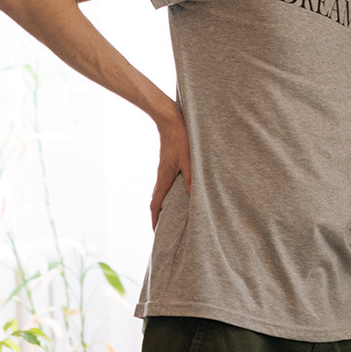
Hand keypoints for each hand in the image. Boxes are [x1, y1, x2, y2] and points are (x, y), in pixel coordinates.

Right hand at [150, 101, 189, 229]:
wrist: (170, 119)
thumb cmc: (181, 138)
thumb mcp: (191, 160)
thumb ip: (193, 179)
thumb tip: (195, 199)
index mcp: (164, 179)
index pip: (156, 205)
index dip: (155, 220)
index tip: (156, 233)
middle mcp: (161, 177)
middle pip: (157, 202)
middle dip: (159, 216)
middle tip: (165, 229)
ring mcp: (164, 170)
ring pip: (162, 192)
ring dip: (165, 205)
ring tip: (173, 216)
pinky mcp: (168, 164)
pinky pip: (167, 184)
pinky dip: (170, 193)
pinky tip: (180, 193)